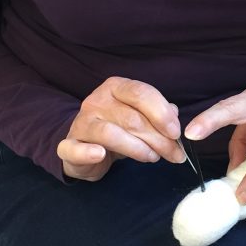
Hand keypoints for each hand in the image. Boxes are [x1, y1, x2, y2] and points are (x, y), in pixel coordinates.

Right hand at [57, 76, 183, 180]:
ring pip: (111, 134)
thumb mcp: (141, 117)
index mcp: (116, 87)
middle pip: (132, 119)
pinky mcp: (68, 146)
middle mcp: (97, 100)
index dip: (162, 113)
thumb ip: (159, 114)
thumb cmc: (119, 128)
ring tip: (152, 158)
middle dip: (158, 139)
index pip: (140, 93)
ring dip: (137, 149)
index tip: (176, 133)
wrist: (86, 146)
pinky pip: (75, 148)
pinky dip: (87, 152)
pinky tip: (100, 154)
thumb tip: (174, 114)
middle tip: (174, 154)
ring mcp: (82, 122)